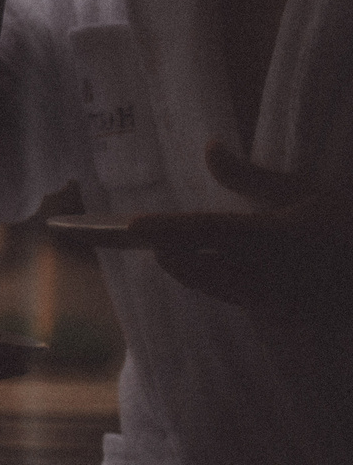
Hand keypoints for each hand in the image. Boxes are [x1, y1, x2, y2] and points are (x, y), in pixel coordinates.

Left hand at [130, 143, 352, 317]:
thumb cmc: (345, 220)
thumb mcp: (302, 191)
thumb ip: (248, 176)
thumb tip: (208, 146)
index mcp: (277, 233)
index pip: (208, 229)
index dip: (167, 228)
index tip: (132, 226)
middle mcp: (273, 270)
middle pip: (202, 267)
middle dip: (171, 253)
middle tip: (147, 238)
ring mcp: (279, 299)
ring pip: (216, 287)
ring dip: (192, 271)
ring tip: (173, 253)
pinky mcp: (286, 318)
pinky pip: (241, 301)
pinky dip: (222, 285)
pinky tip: (219, 271)